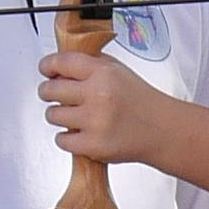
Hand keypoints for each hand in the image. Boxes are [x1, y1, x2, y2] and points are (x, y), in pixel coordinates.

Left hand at [37, 42, 174, 166]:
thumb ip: (90, 64)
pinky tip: (79, 132)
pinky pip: (61, 140)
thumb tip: (60, 66)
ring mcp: (94, 122)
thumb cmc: (141, 101)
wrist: (162, 130)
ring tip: (73, 115)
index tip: (46, 70)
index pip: (61, 62)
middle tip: (52, 94)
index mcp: (103, 73)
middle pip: (49, 90)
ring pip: (52, 115)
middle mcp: (98, 95)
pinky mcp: (93, 146)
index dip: (48, 66)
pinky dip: (66, 138)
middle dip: (48, 92)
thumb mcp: (119, 70)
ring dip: (58, 115)